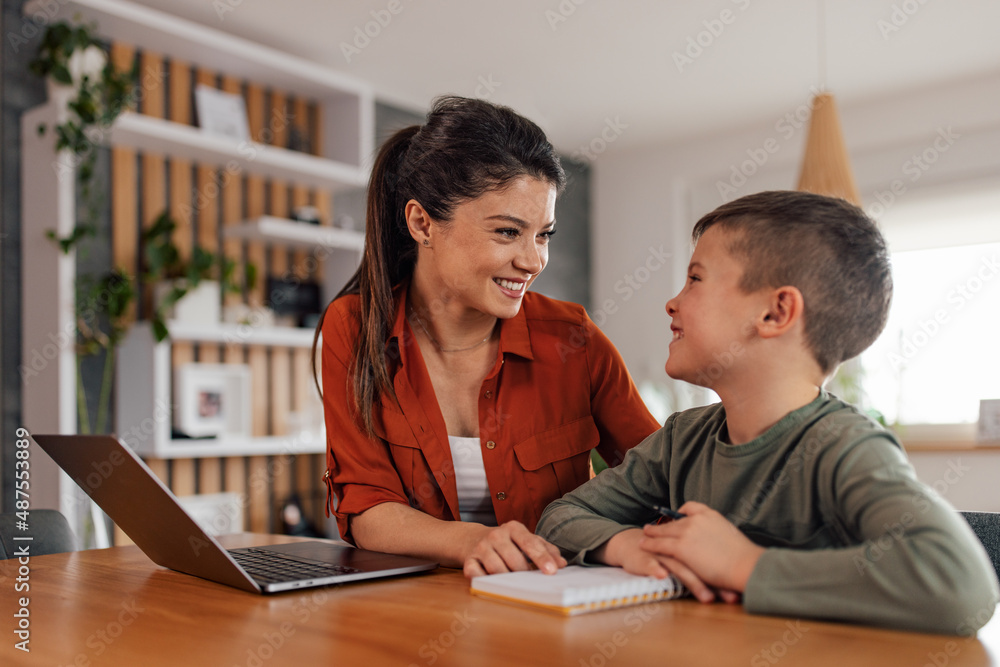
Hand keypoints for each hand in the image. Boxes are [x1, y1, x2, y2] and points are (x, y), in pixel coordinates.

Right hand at [462, 520, 566, 577]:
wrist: (473, 538)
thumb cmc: (508, 542)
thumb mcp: (527, 539)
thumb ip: (546, 549)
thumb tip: (562, 564)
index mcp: (513, 528)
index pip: (530, 543)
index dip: (542, 557)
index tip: (552, 571)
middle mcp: (496, 535)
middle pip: (514, 559)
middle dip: (525, 573)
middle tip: (533, 583)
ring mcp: (481, 547)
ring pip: (497, 570)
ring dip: (508, 580)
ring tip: (516, 585)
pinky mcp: (468, 560)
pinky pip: (476, 575)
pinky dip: (485, 582)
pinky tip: (493, 584)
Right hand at [598, 528, 718, 602]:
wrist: (631, 545)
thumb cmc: (663, 552)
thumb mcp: (684, 552)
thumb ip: (702, 560)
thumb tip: (730, 577)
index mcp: (691, 543)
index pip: (711, 558)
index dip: (726, 573)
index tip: (740, 590)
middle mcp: (678, 546)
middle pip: (700, 563)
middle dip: (716, 582)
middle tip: (730, 598)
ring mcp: (661, 553)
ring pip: (679, 567)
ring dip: (693, 583)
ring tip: (707, 598)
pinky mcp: (645, 559)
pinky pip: (651, 564)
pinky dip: (656, 569)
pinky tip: (663, 577)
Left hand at [639, 501, 763, 594]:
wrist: (746, 565)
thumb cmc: (745, 557)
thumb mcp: (731, 535)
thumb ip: (718, 533)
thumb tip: (718, 539)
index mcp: (711, 515)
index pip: (691, 507)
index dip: (680, 512)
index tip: (676, 516)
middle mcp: (697, 520)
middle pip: (674, 521)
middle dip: (663, 524)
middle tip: (653, 527)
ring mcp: (687, 532)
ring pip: (664, 531)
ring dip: (652, 533)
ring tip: (644, 534)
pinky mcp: (681, 548)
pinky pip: (659, 544)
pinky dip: (649, 544)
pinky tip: (642, 545)